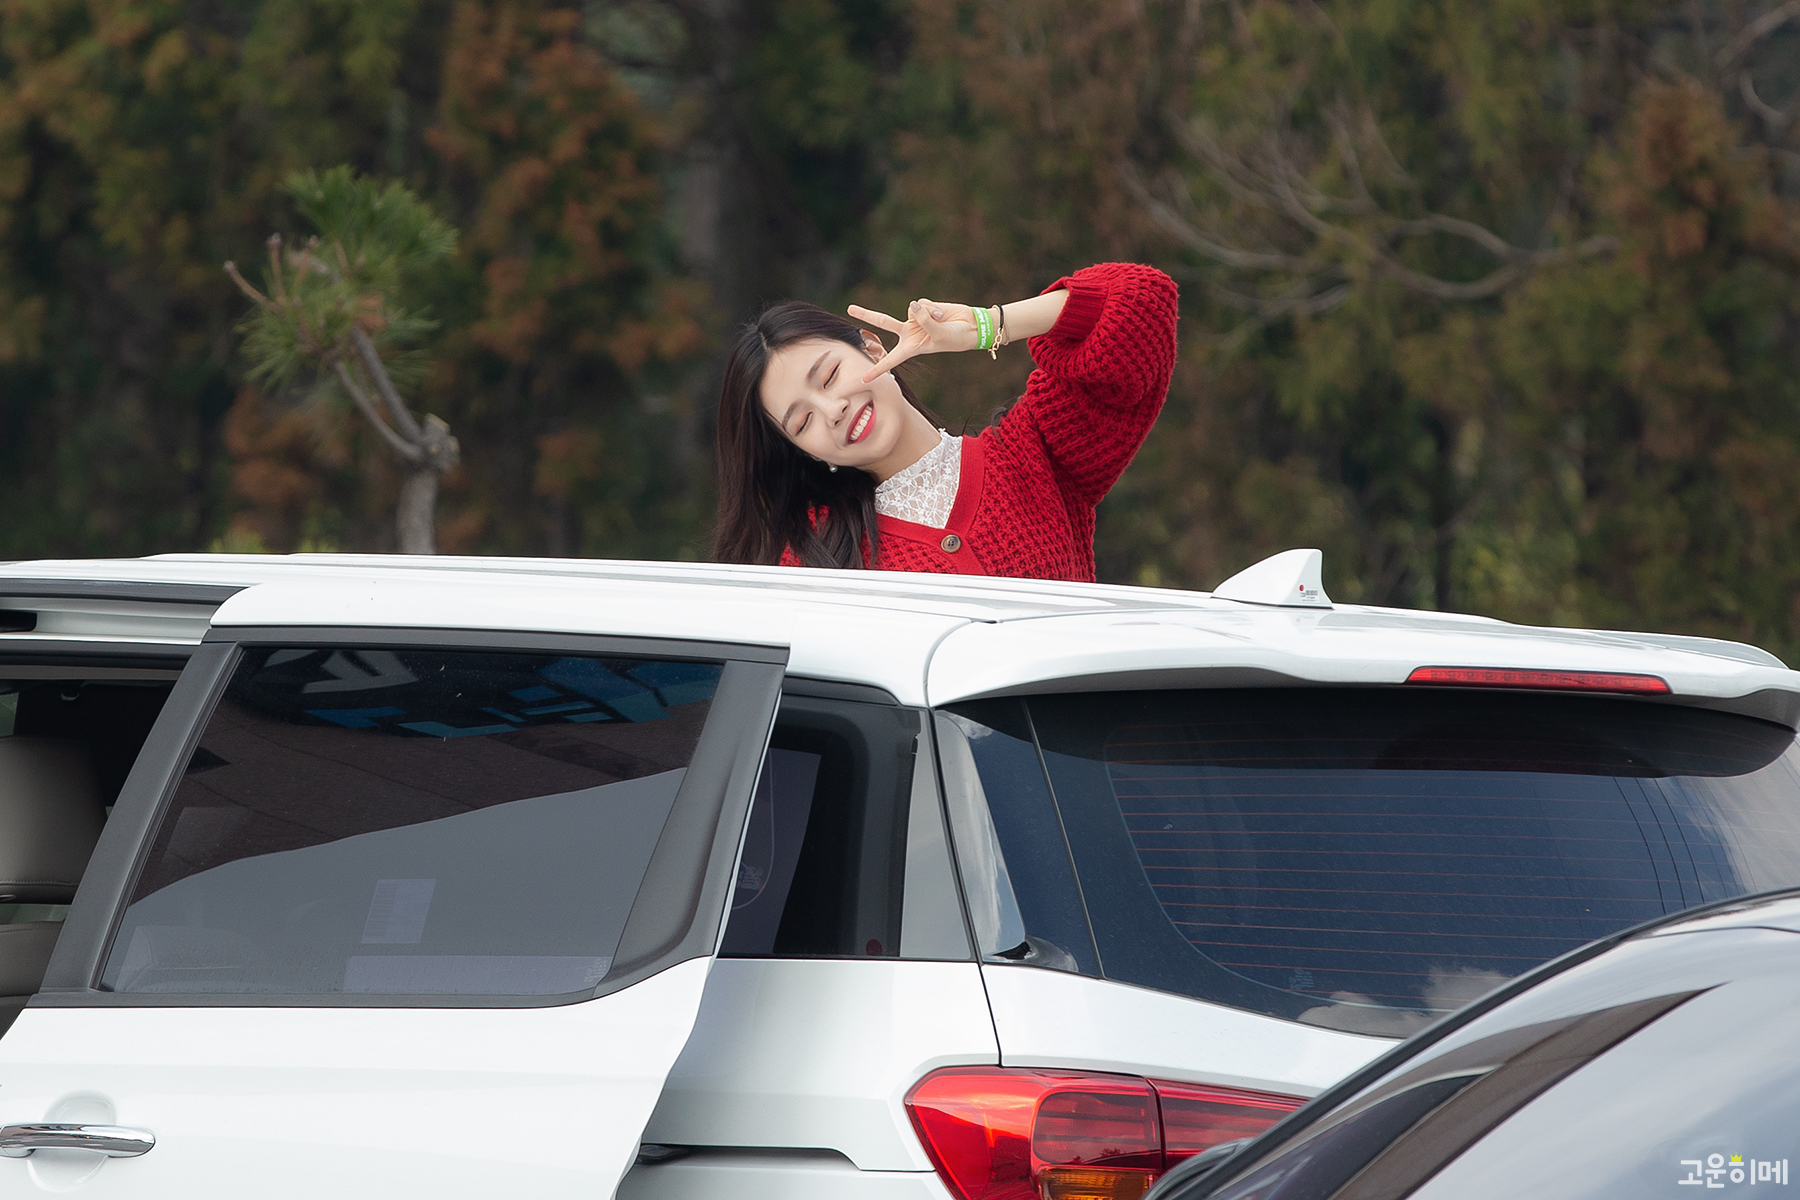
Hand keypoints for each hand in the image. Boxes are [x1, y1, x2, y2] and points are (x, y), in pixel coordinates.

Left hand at [848, 299, 987, 381]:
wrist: (971, 326)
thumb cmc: (957, 338)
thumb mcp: (940, 336)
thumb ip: (924, 320)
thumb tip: (913, 305)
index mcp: (911, 348)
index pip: (890, 360)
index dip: (877, 370)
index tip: (863, 379)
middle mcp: (909, 334)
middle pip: (883, 322)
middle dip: (867, 315)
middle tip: (850, 309)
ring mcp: (915, 319)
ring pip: (909, 309)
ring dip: (926, 313)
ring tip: (940, 319)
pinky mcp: (923, 307)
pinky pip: (921, 303)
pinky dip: (932, 307)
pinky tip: (941, 313)